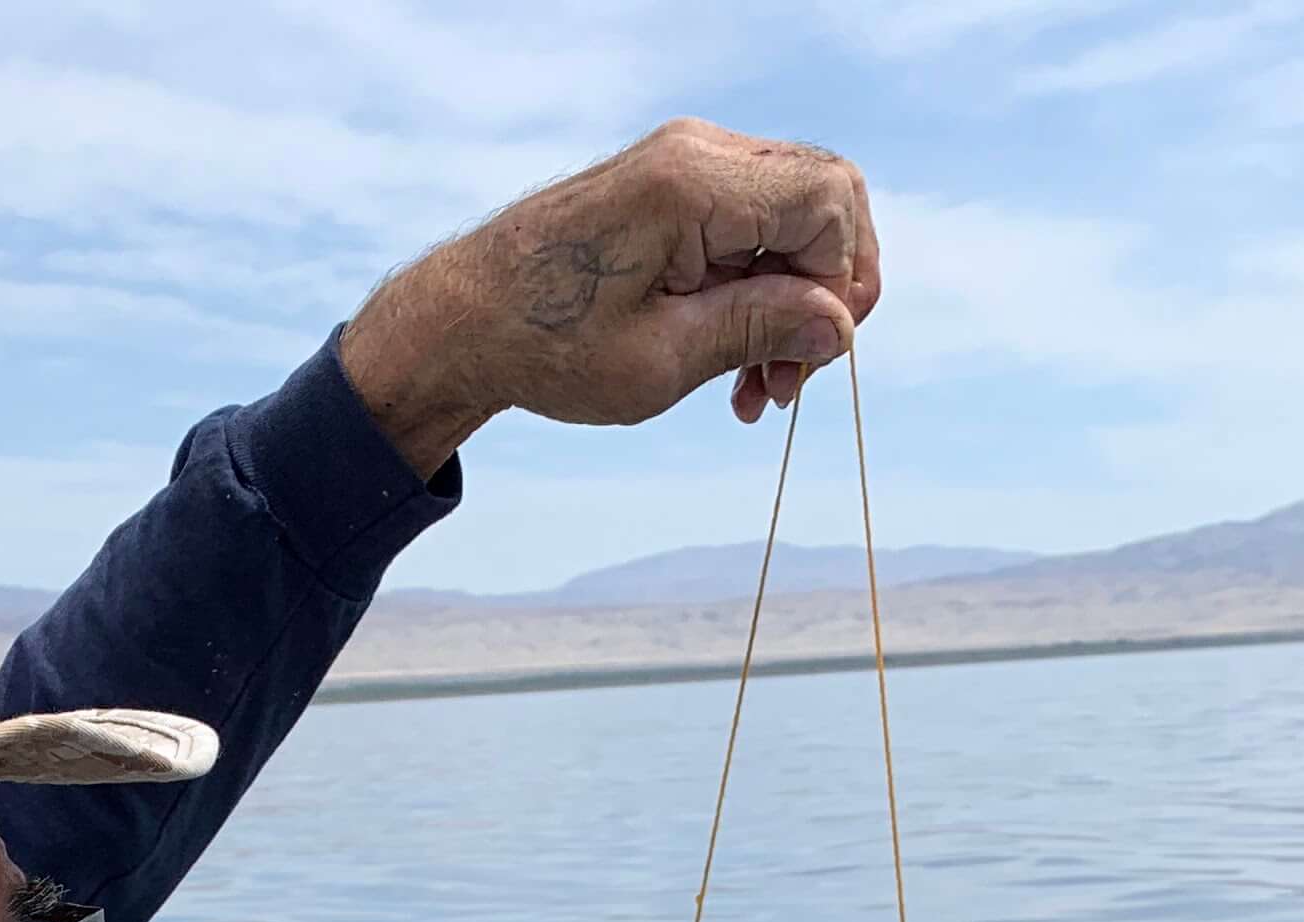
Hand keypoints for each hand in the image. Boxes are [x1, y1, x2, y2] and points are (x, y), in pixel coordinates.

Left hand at [338, 121, 880, 476]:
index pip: (828, 204)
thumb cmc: (548, 347)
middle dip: (826, 291)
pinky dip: (760, 286)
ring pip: (794, 214)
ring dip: (793, 300)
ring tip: (760, 386)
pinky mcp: (671, 186)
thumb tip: (840, 327)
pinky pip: (752, 223)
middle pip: (825, 196)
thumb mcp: (664, 359)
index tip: (808, 357)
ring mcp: (683, 162)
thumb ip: (761, 329)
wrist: (463, 323)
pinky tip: (738, 358)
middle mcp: (694, 153)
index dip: (840, 283)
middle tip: (793, 376)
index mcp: (692, 185)